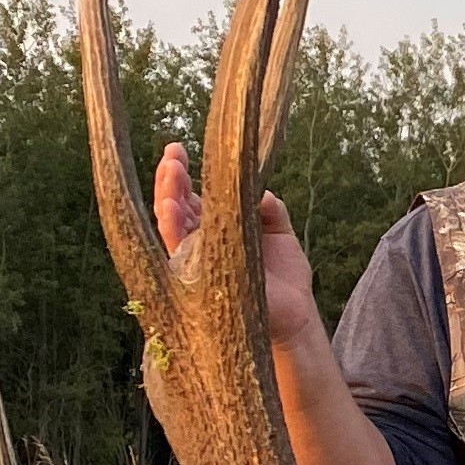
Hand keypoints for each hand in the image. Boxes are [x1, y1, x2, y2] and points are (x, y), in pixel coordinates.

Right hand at [153, 142, 324, 352]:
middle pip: (175, 207)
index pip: (191, 197)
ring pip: (170, 227)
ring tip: (169, 171)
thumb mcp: (279, 231)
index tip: (178, 148)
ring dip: (167, 197)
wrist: (297, 316)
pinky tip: (169, 207)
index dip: (183, 174)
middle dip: (171, 178)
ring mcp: (196, 263)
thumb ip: (269, 206)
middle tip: (173, 152)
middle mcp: (199, 245)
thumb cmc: (284, 275)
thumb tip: (259, 188)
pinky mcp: (199, 281)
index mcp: (215, 229)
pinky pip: (178, 253)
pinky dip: (172, 229)